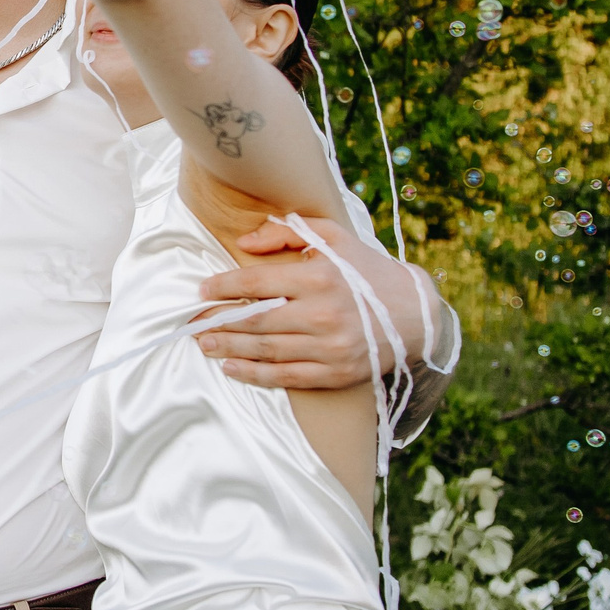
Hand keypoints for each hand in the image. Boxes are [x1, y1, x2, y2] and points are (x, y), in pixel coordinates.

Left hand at [195, 219, 425, 389]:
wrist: (415, 313)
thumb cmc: (366, 271)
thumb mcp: (333, 238)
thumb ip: (287, 232)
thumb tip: (244, 242)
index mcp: (320, 276)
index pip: (258, 282)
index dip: (225, 286)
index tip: (202, 290)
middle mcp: (323, 313)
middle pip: (256, 320)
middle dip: (219, 322)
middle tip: (194, 324)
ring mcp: (330, 347)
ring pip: (267, 350)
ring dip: (230, 349)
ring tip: (206, 344)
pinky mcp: (336, 372)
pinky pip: (287, 377)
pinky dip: (256, 375)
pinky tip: (233, 369)